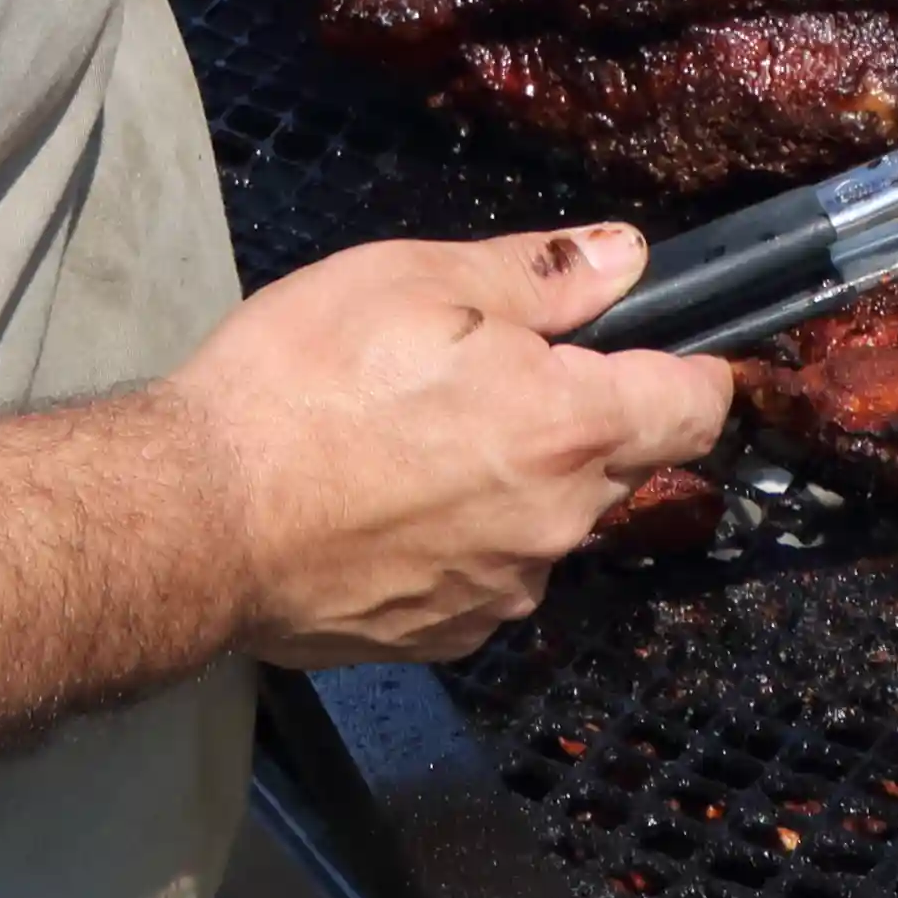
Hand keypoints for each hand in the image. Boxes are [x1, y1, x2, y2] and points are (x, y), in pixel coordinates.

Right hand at [169, 226, 735, 666]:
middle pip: (619, 464)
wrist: (200, 518)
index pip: (697, 406)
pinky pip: (488, 574)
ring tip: (410, 439)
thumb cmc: (302, 383)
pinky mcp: (448, 638)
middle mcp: (557, 525)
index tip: (653, 345)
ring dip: (513, 480)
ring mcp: (504, 593)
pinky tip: (383, 504)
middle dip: (577, 416)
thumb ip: (538, 273)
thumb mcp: (416, 280)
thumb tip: (624, 258)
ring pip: (549, 521)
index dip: (688, 365)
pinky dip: (458, 538)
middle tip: (479, 371)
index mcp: (569, 427)